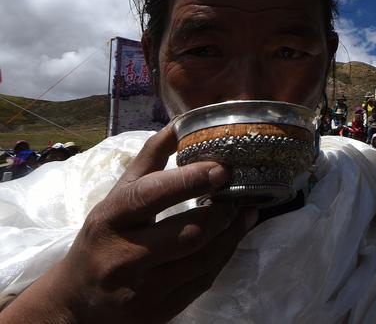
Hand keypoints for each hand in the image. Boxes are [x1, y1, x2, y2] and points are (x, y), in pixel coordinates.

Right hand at [1, 125, 257, 323]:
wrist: (76, 303)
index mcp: (109, 220)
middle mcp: (122, 257)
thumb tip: (181, 122)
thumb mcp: (116, 196)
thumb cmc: (103, 237)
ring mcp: (141, 290)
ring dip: (232, 232)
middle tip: (242, 191)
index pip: (151, 196)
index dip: (191, 180)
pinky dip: (224, 255)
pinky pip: (203, 280)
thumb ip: (151, 159)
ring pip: (203, 259)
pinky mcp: (158, 312)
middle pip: (188, 232)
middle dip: (224, 210)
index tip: (222, 168)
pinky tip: (234, 236)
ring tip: (246, 211)